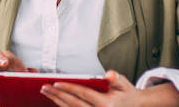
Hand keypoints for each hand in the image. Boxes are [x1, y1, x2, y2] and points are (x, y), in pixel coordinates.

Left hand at [41, 70, 178, 106]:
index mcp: (107, 104)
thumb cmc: (126, 93)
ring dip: (57, 101)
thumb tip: (109, 75)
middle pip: (74, 104)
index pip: (84, 94)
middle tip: (44, 87)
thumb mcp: (124, 83)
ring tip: (46, 92)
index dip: (69, 88)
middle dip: (57, 95)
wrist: (135, 106)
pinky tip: (55, 100)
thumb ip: (116, 78)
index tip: (56, 83)